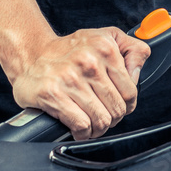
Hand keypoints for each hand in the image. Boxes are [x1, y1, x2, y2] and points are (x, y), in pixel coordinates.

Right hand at [11, 27, 150, 140]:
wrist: (32, 54)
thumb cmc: (70, 49)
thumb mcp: (104, 37)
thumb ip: (131, 49)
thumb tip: (139, 71)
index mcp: (104, 47)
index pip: (130, 90)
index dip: (128, 104)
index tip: (119, 105)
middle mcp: (89, 61)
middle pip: (117, 108)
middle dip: (113, 118)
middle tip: (104, 115)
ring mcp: (70, 78)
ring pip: (101, 120)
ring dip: (98, 128)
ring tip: (92, 123)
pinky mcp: (53, 94)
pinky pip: (81, 126)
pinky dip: (83, 133)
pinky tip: (79, 127)